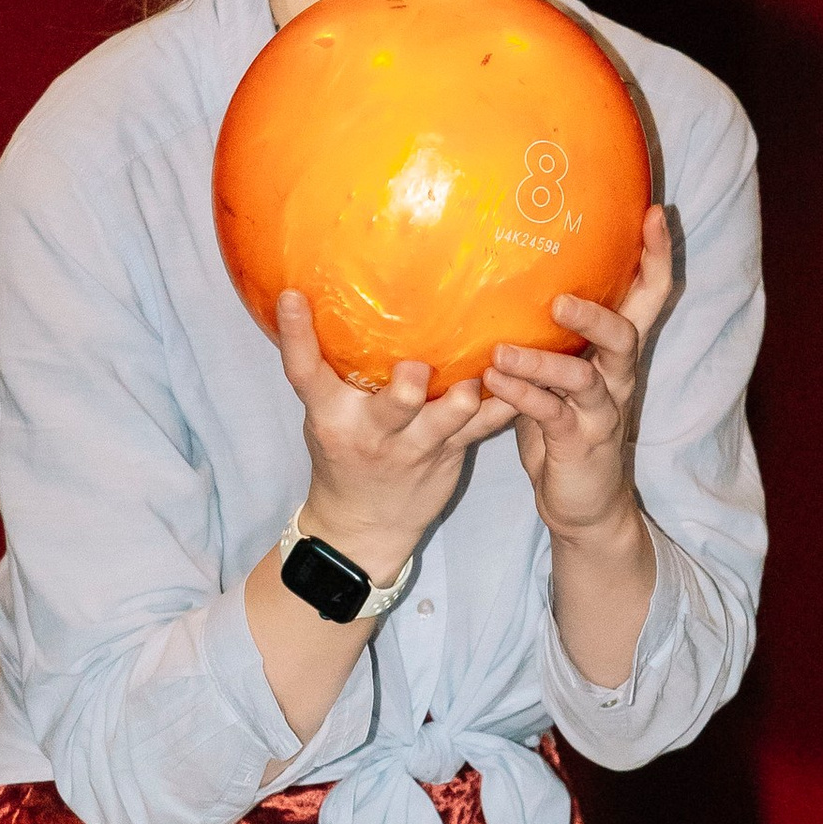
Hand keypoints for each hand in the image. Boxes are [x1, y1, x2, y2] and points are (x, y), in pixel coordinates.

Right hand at [272, 291, 516, 579]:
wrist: (364, 526)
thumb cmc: (344, 457)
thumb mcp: (326, 417)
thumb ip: (332, 373)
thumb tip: (322, 301)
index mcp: (332, 416)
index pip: (304, 372)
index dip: (296, 335)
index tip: (293, 297)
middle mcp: (373, 431)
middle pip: (394, 404)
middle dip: (410, 386)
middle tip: (419, 365)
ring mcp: (416, 447)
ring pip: (449, 419)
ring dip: (468, 394)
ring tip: (490, 367)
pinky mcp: (451, 453)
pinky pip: (483, 425)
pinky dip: (506, 402)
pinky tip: (530, 379)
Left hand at [482, 205, 673, 541]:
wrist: (584, 503)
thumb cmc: (565, 425)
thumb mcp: (562, 370)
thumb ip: (552, 329)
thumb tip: (515, 267)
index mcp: (618, 352)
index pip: (650, 296)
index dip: (658, 256)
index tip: (654, 212)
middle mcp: (618, 377)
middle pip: (626, 335)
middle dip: (596, 315)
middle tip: (559, 301)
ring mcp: (603, 412)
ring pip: (584, 379)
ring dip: (542, 364)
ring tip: (502, 353)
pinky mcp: (580, 443)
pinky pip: (553, 416)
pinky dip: (523, 398)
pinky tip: (495, 384)